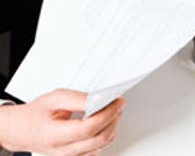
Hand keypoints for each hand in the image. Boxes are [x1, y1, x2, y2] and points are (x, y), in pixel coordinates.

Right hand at [0, 90, 124, 154]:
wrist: (21, 130)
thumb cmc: (35, 115)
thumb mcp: (54, 99)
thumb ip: (78, 99)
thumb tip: (100, 99)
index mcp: (54, 135)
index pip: (88, 128)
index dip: (107, 114)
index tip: (118, 102)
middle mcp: (63, 151)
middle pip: (99, 139)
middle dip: (114, 119)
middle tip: (118, 105)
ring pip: (101, 146)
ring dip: (111, 127)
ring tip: (111, 112)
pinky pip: (97, 150)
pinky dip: (104, 136)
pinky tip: (104, 124)